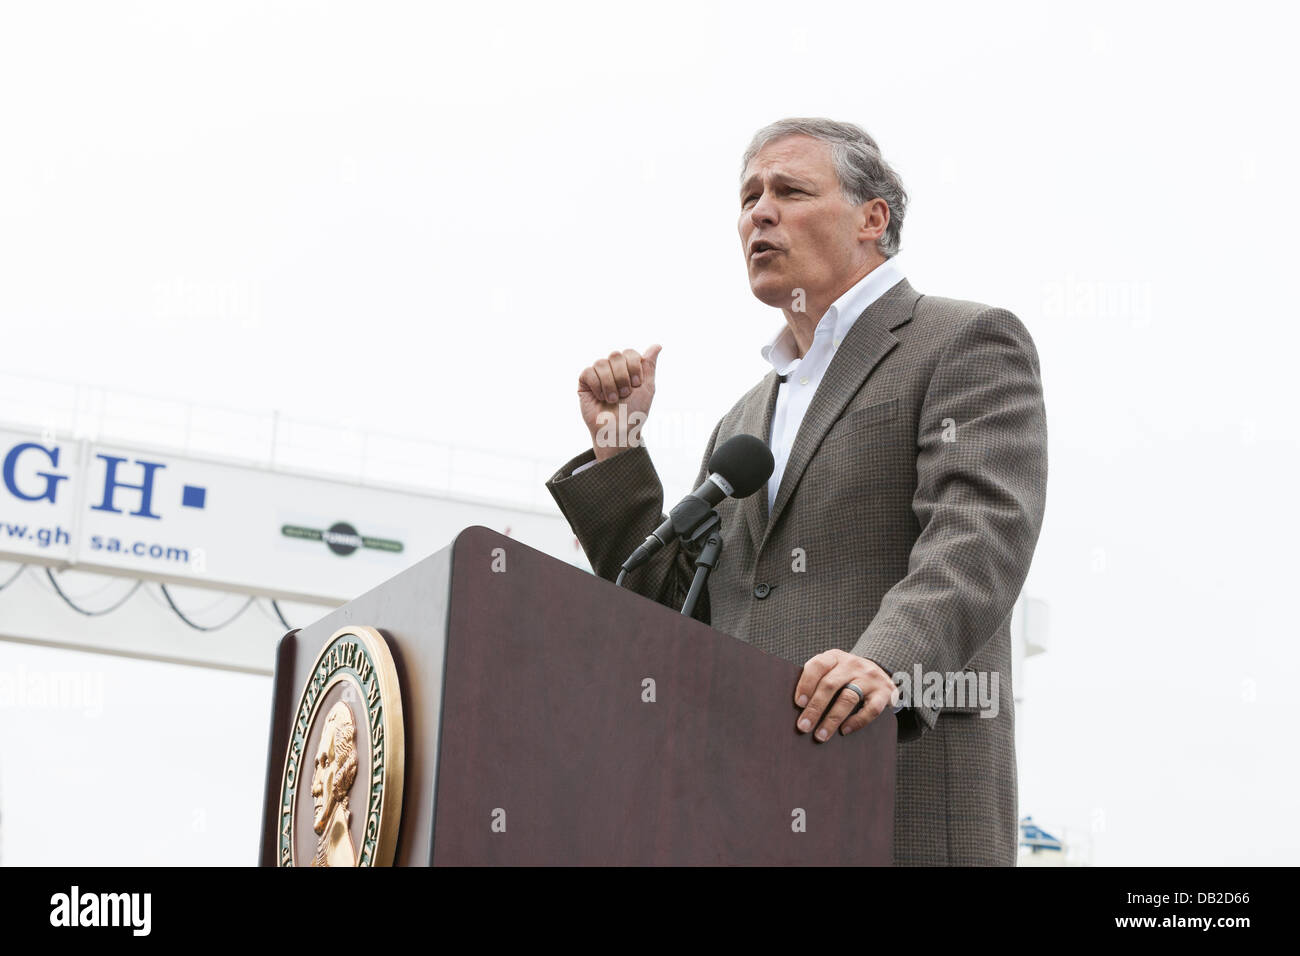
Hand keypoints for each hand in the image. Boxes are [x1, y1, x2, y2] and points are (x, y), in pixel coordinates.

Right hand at [577, 345, 660, 460]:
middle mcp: (612, 369)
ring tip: (612, 399)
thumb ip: (649, 365)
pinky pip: (588, 372)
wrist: (618, 430)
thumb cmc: (634, 412)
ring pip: (601, 363)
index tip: (636, 384)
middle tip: (624, 394)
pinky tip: (600, 398)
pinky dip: (597, 386)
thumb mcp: (647, 387)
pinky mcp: (584, 383)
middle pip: (615, 355)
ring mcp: (598, 375)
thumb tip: (657, 345)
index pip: (630, 353)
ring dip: (610, 384)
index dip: (633, 367)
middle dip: (622, 376)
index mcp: (628, 368)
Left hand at [793, 649, 895, 741]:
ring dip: (832, 719)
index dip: (806, 684)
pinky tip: (845, 730)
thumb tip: (799, 709)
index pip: (818, 666)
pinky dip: (856, 722)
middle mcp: (852, 664)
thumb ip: (819, 681)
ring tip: (821, 735)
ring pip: (848, 698)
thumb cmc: (847, 677)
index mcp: (835, 657)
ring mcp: (869, 677)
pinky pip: (870, 709)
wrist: (881, 673)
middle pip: (830, 685)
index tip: (798, 704)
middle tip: (804, 726)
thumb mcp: (834, 671)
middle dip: (815, 708)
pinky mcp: (884, 692)